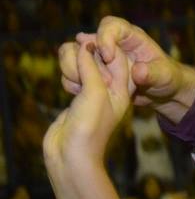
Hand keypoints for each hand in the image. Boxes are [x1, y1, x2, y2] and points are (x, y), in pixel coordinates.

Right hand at [44, 43, 131, 167]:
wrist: (71, 155)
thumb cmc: (90, 126)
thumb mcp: (95, 92)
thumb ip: (92, 68)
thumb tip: (85, 45)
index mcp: (123, 87)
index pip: (117, 56)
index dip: (103, 46)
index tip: (86, 42)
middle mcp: (109, 88)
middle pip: (97, 57)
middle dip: (85, 56)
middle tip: (78, 63)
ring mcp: (92, 92)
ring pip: (81, 64)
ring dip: (73, 65)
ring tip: (72, 79)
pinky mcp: (76, 97)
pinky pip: (71, 75)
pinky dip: (67, 75)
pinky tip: (68, 86)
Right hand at [59, 16, 194, 113]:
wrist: (161, 92)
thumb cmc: (167, 78)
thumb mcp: (165, 76)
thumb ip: (154, 73)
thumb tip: (138, 72)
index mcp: (131, 36)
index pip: (110, 25)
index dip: (104, 37)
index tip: (107, 56)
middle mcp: (112, 44)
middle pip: (85, 39)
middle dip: (85, 57)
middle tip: (94, 75)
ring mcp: (99, 58)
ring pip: (74, 54)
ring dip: (75, 69)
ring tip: (85, 84)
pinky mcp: (93, 73)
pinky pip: (73, 72)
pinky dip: (73, 80)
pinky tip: (81, 92)